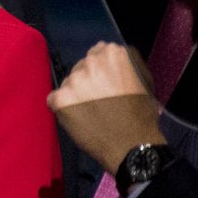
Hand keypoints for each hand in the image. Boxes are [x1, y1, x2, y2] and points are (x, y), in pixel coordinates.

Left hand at [48, 42, 163, 174]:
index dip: (101, 69)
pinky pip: (55, 99)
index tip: (105, 82)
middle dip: (88, 80)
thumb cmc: (141, 115)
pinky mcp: (60, 99)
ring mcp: (73, 80)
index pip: (98, 52)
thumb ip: (126, 65)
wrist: (130, 145)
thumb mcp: (142, 81)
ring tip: (89, 111)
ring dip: (75, 94)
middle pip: (82, 67)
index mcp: (113, 54)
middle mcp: (90, 62)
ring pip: (69, 83)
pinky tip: (77, 117)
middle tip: (98, 99)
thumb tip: (114, 57)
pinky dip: (62, 107)